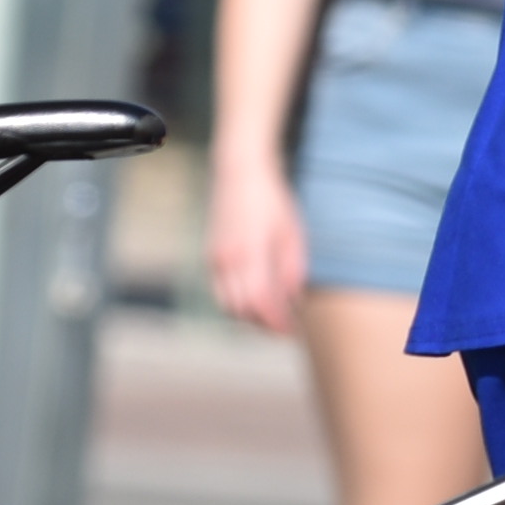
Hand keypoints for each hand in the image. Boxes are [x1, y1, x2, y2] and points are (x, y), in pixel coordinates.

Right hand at [206, 154, 311, 335]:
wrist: (240, 172)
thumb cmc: (272, 200)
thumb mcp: (291, 233)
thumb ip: (292, 270)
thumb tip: (294, 302)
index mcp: (249, 253)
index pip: (260, 303)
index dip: (276, 323)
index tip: (293, 332)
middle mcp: (226, 260)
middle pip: (241, 310)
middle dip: (263, 325)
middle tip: (286, 330)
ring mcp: (214, 258)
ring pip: (227, 305)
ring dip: (249, 317)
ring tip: (273, 317)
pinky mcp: (211, 255)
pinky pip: (221, 291)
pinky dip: (238, 302)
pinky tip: (258, 299)